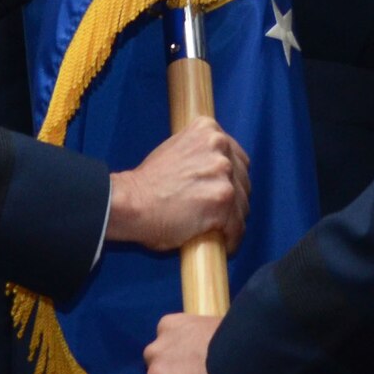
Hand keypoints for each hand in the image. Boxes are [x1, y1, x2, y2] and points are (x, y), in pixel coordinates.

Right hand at [106, 116, 249, 253]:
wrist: (131, 203)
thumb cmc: (147, 183)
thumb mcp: (176, 150)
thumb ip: (201, 154)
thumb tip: (217, 171)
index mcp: (208, 130)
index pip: (237, 157)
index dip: (232, 179)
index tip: (224, 192)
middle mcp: (219, 146)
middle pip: (243, 180)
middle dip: (235, 200)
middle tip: (220, 215)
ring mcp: (223, 173)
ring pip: (242, 204)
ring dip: (233, 220)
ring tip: (220, 231)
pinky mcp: (222, 200)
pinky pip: (237, 226)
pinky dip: (232, 238)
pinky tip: (223, 243)